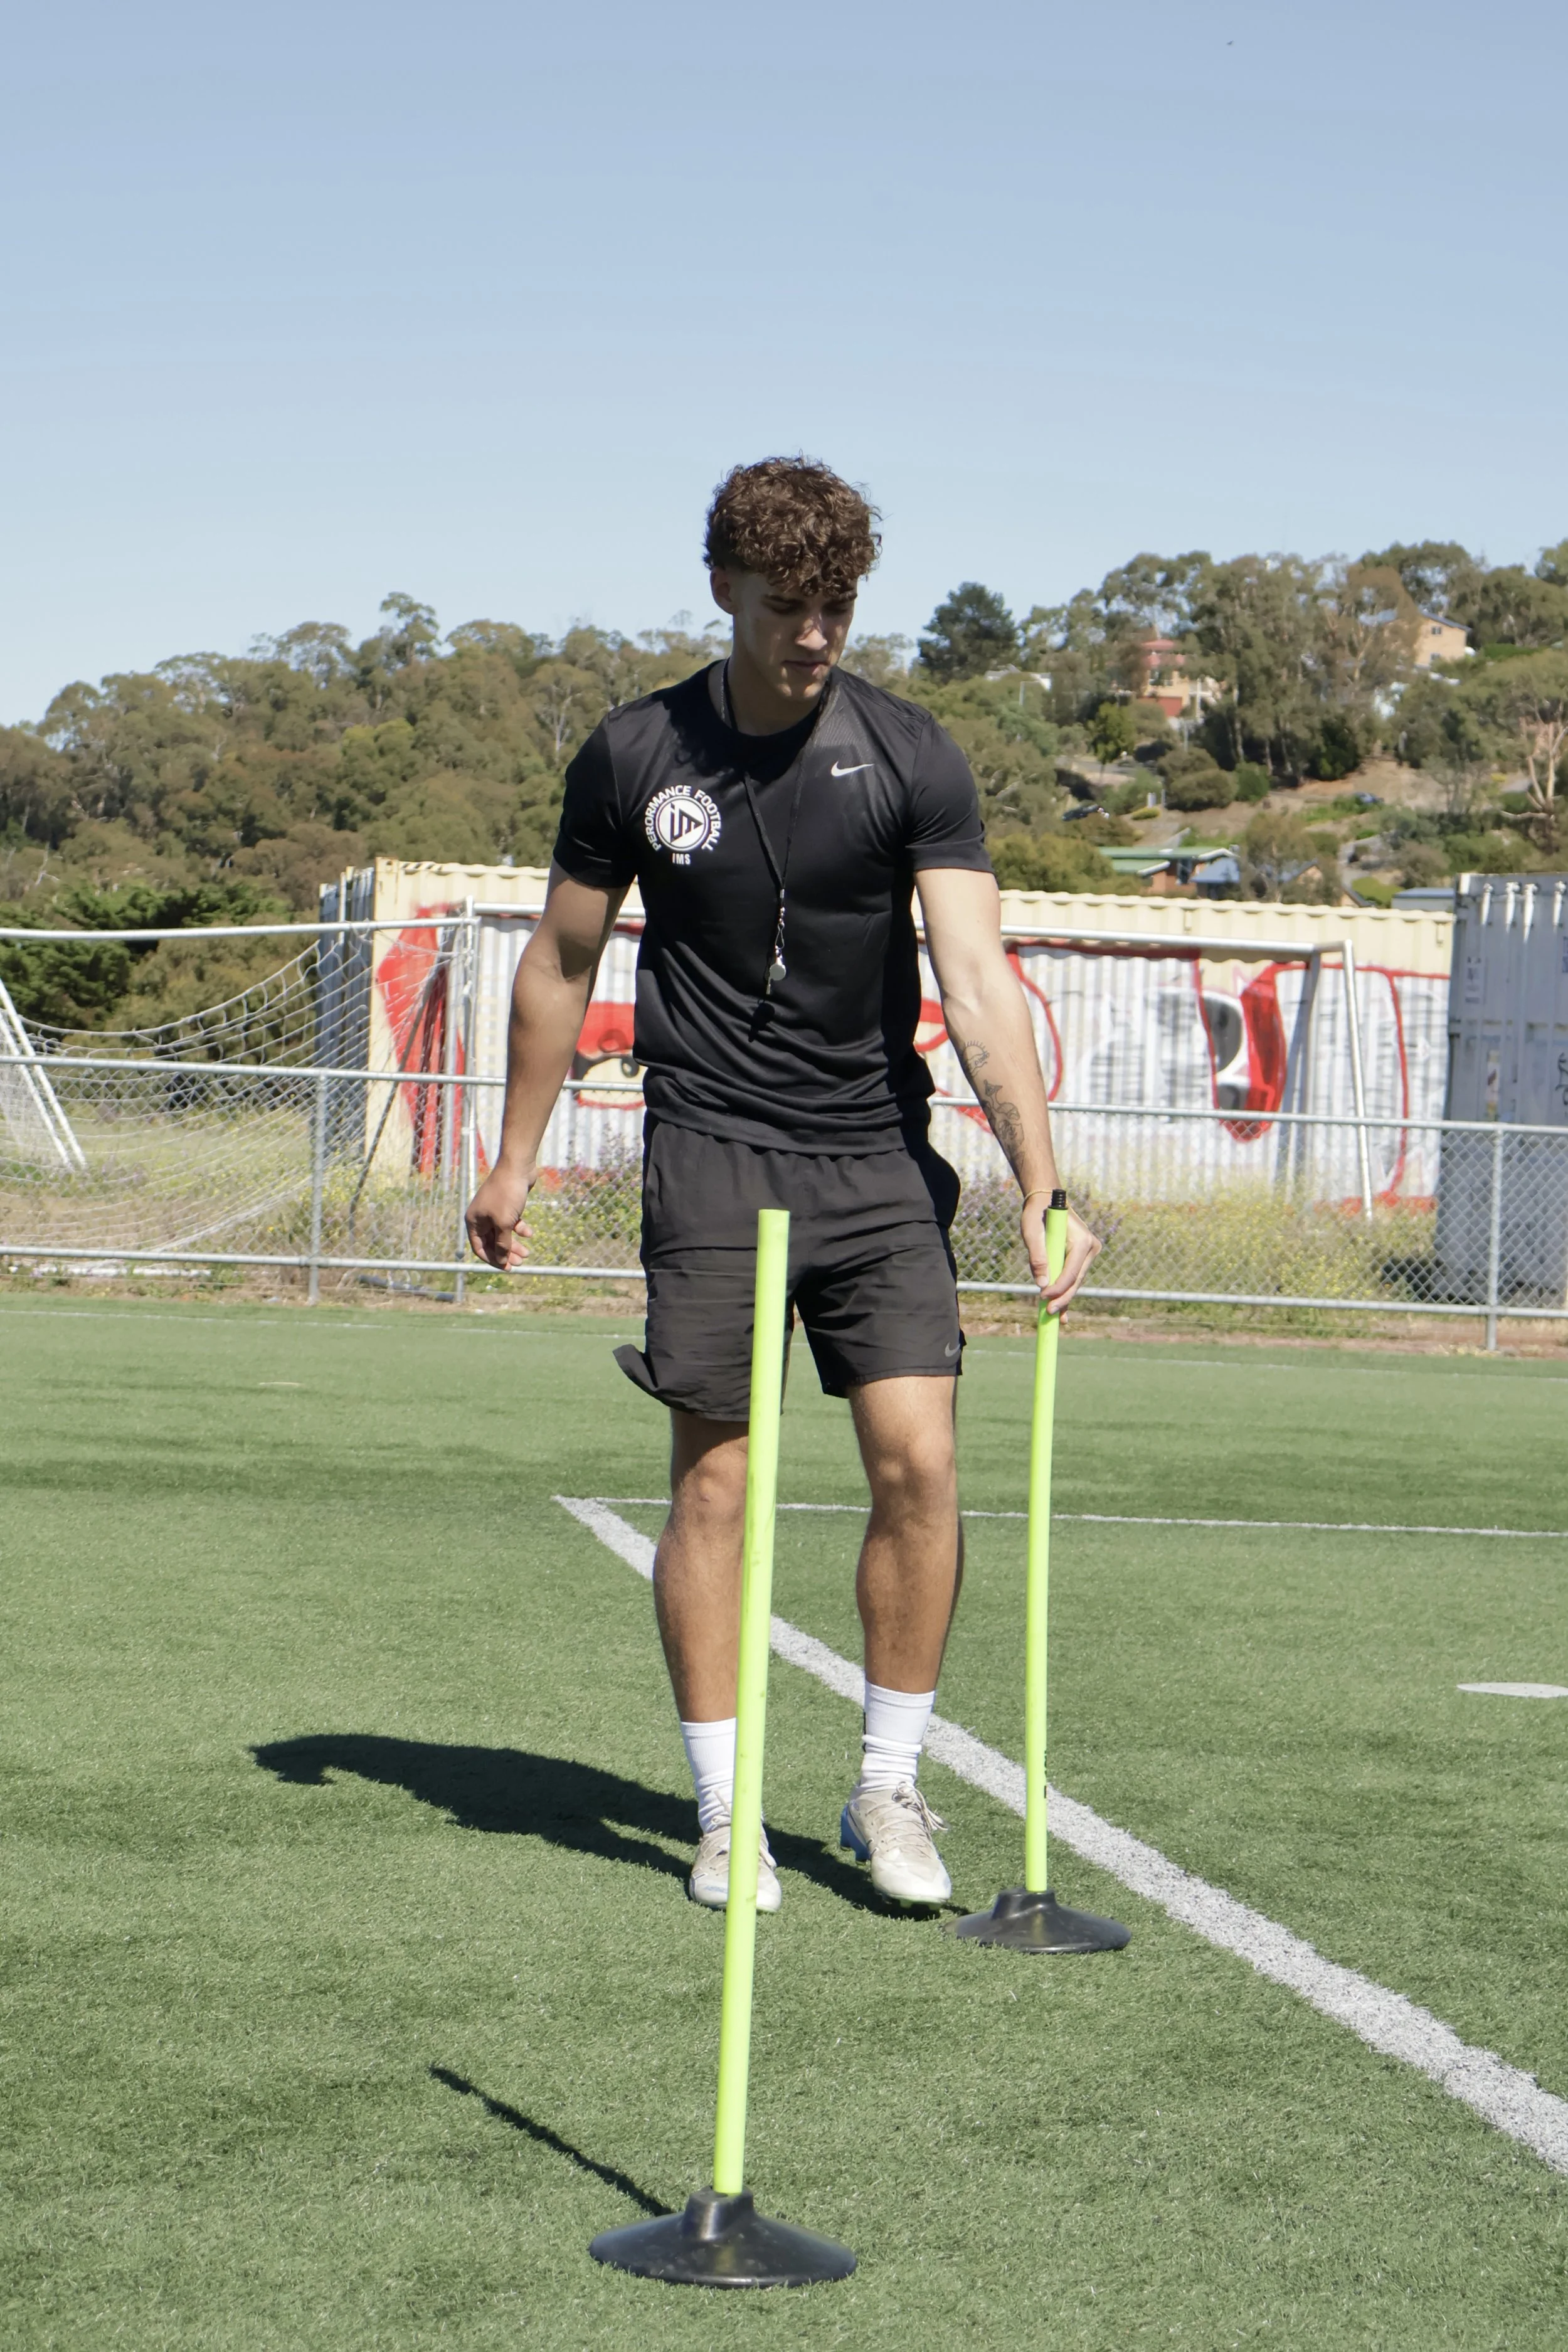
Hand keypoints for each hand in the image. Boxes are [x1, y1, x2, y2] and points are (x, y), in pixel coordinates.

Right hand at [465, 1163, 535, 1270]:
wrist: (517, 1167)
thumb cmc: (506, 1194)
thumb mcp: (504, 1223)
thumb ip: (502, 1244)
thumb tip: (502, 1261)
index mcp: (474, 1222)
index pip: (479, 1248)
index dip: (492, 1260)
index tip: (507, 1268)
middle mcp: (482, 1217)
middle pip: (492, 1242)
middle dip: (506, 1253)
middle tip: (520, 1262)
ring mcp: (494, 1210)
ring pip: (503, 1234)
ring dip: (514, 1244)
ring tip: (528, 1253)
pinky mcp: (507, 1205)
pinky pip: (512, 1222)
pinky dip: (520, 1229)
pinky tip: (530, 1232)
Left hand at [1021, 1198, 1099, 1316]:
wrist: (1045, 1202)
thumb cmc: (1037, 1214)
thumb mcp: (1031, 1232)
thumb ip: (1037, 1257)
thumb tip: (1042, 1284)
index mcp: (1082, 1241)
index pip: (1071, 1273)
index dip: (1058, 1289)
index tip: (1043, 1298)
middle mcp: (1090, 1248)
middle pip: (1076, 1280)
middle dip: (1062, 1298)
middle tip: (1048, 1313)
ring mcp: (1088, 1253)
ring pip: (1075, 1281)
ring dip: (1063, 1297)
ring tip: (1053, 1316)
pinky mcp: (1082, 1257)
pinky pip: (1073, 1278)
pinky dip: (1065, 1292)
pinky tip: (1062, 1314)